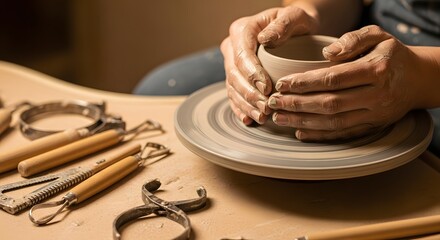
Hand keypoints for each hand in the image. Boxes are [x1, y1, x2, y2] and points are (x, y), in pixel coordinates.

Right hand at [221, 6, 317, 124]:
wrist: (296, 29)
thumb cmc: (297, 22)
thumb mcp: (295, 16)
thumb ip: (282, 25)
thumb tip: (265, 40)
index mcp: (242, 30)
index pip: (242, 56)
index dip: (252, 74)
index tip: (267, 88)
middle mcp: (232, 46)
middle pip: (235, 75)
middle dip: (250, 95)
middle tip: (267, 108)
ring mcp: (231, 63)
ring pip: (233, 88)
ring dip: (246, 105)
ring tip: (262, 117)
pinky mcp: (236, 77)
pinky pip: (234, 95)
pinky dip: (241, 109)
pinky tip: (249, 119)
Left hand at [268, 25, 419, 140]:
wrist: (419, 79)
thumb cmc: (392, 54)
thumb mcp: (377, 36)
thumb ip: (352, 40)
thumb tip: (326, 53)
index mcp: (376, 69)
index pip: (333, 78)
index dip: (304, 83)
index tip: (281, 84)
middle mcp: (377, 95)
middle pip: (330, 103)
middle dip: (297, 104)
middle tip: (272, 103)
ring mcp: (376, 114)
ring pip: (334, 122)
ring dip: (303, 122)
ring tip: (279, 119)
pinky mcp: (373, 126)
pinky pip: (344, 134)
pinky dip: (320, 136)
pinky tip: (300, 133)